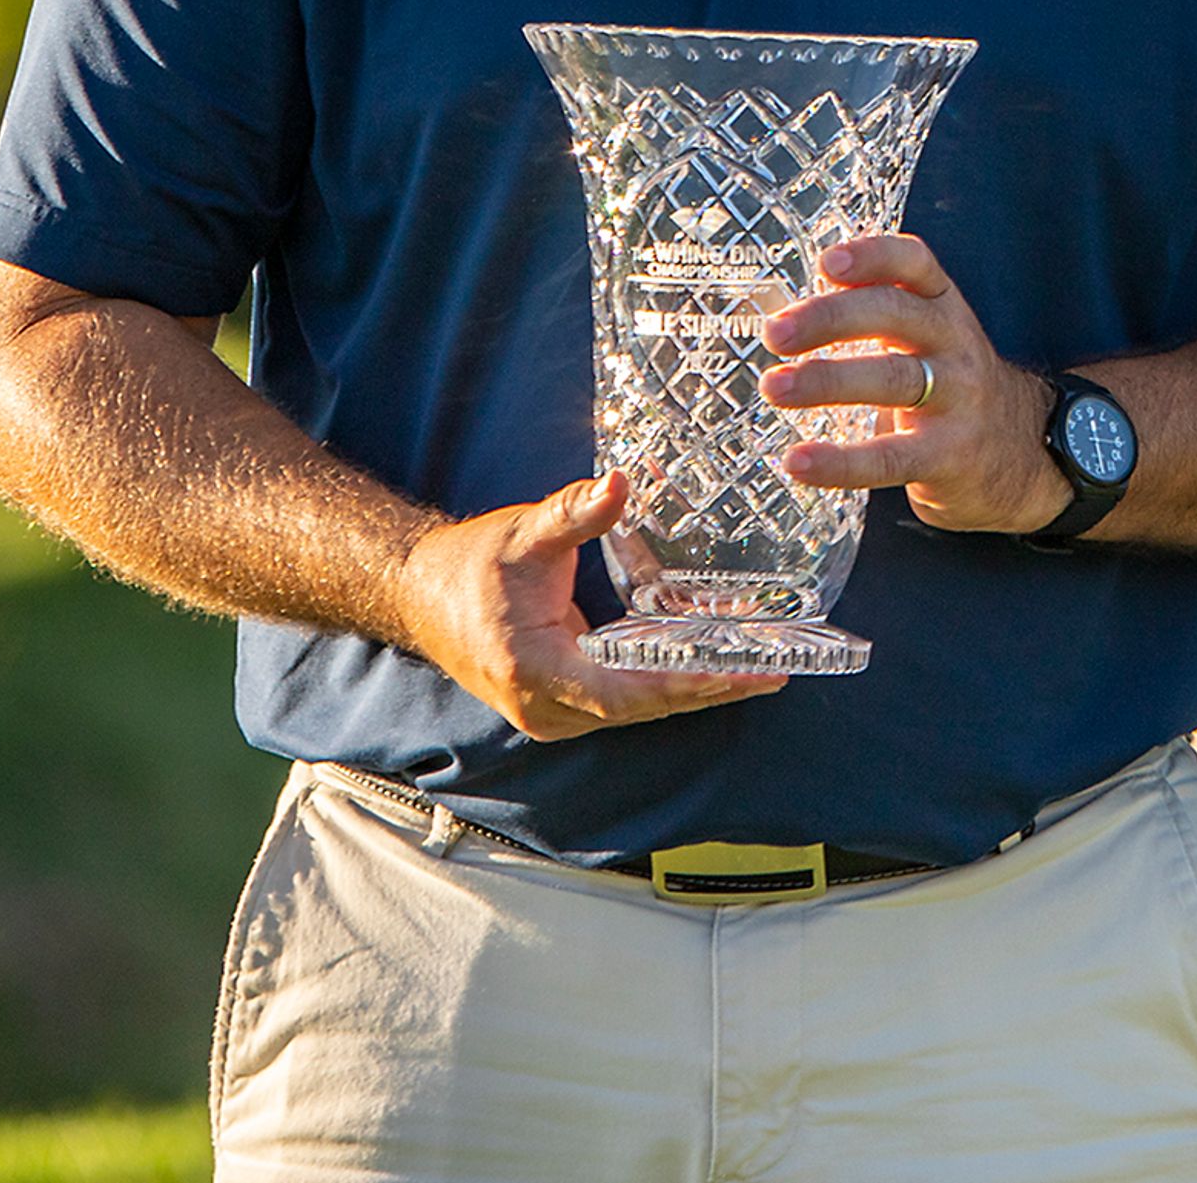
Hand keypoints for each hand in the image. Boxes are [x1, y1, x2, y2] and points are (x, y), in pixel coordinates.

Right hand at [393, 471, 784, 737]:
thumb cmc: (471, 564)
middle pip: (643, 707)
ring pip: (636, 708)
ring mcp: (552, 713)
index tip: (743, 674)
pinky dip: (667, 682)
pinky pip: (623, 699)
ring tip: (761, 669)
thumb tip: (621, 484)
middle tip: (774, 673)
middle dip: (709, 690)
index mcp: (535, 669)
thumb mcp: (525, 533)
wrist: (421, 594)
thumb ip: (574, 512)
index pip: (626, 691)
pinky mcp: (561, 706)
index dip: (687, 684)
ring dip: (693, 688)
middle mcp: (545, 706)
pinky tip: (713, 662)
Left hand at [760, 233, 1063, 532]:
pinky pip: (890, 457)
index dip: (874, 257)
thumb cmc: (950, 389)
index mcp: (943, 307)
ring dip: (828, 380)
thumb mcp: (928, 339)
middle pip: (895, 315)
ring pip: (892, 378)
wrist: (1026, 454)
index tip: (828, 262)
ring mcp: (957, 399)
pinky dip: (840, 461)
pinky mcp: (949, 455)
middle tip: (776, 333)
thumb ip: (873, 317)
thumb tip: (782, 310)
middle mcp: (955, 343)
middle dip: (830, 318)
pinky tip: (798, 462)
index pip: (915, 264)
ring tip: (774, 387)